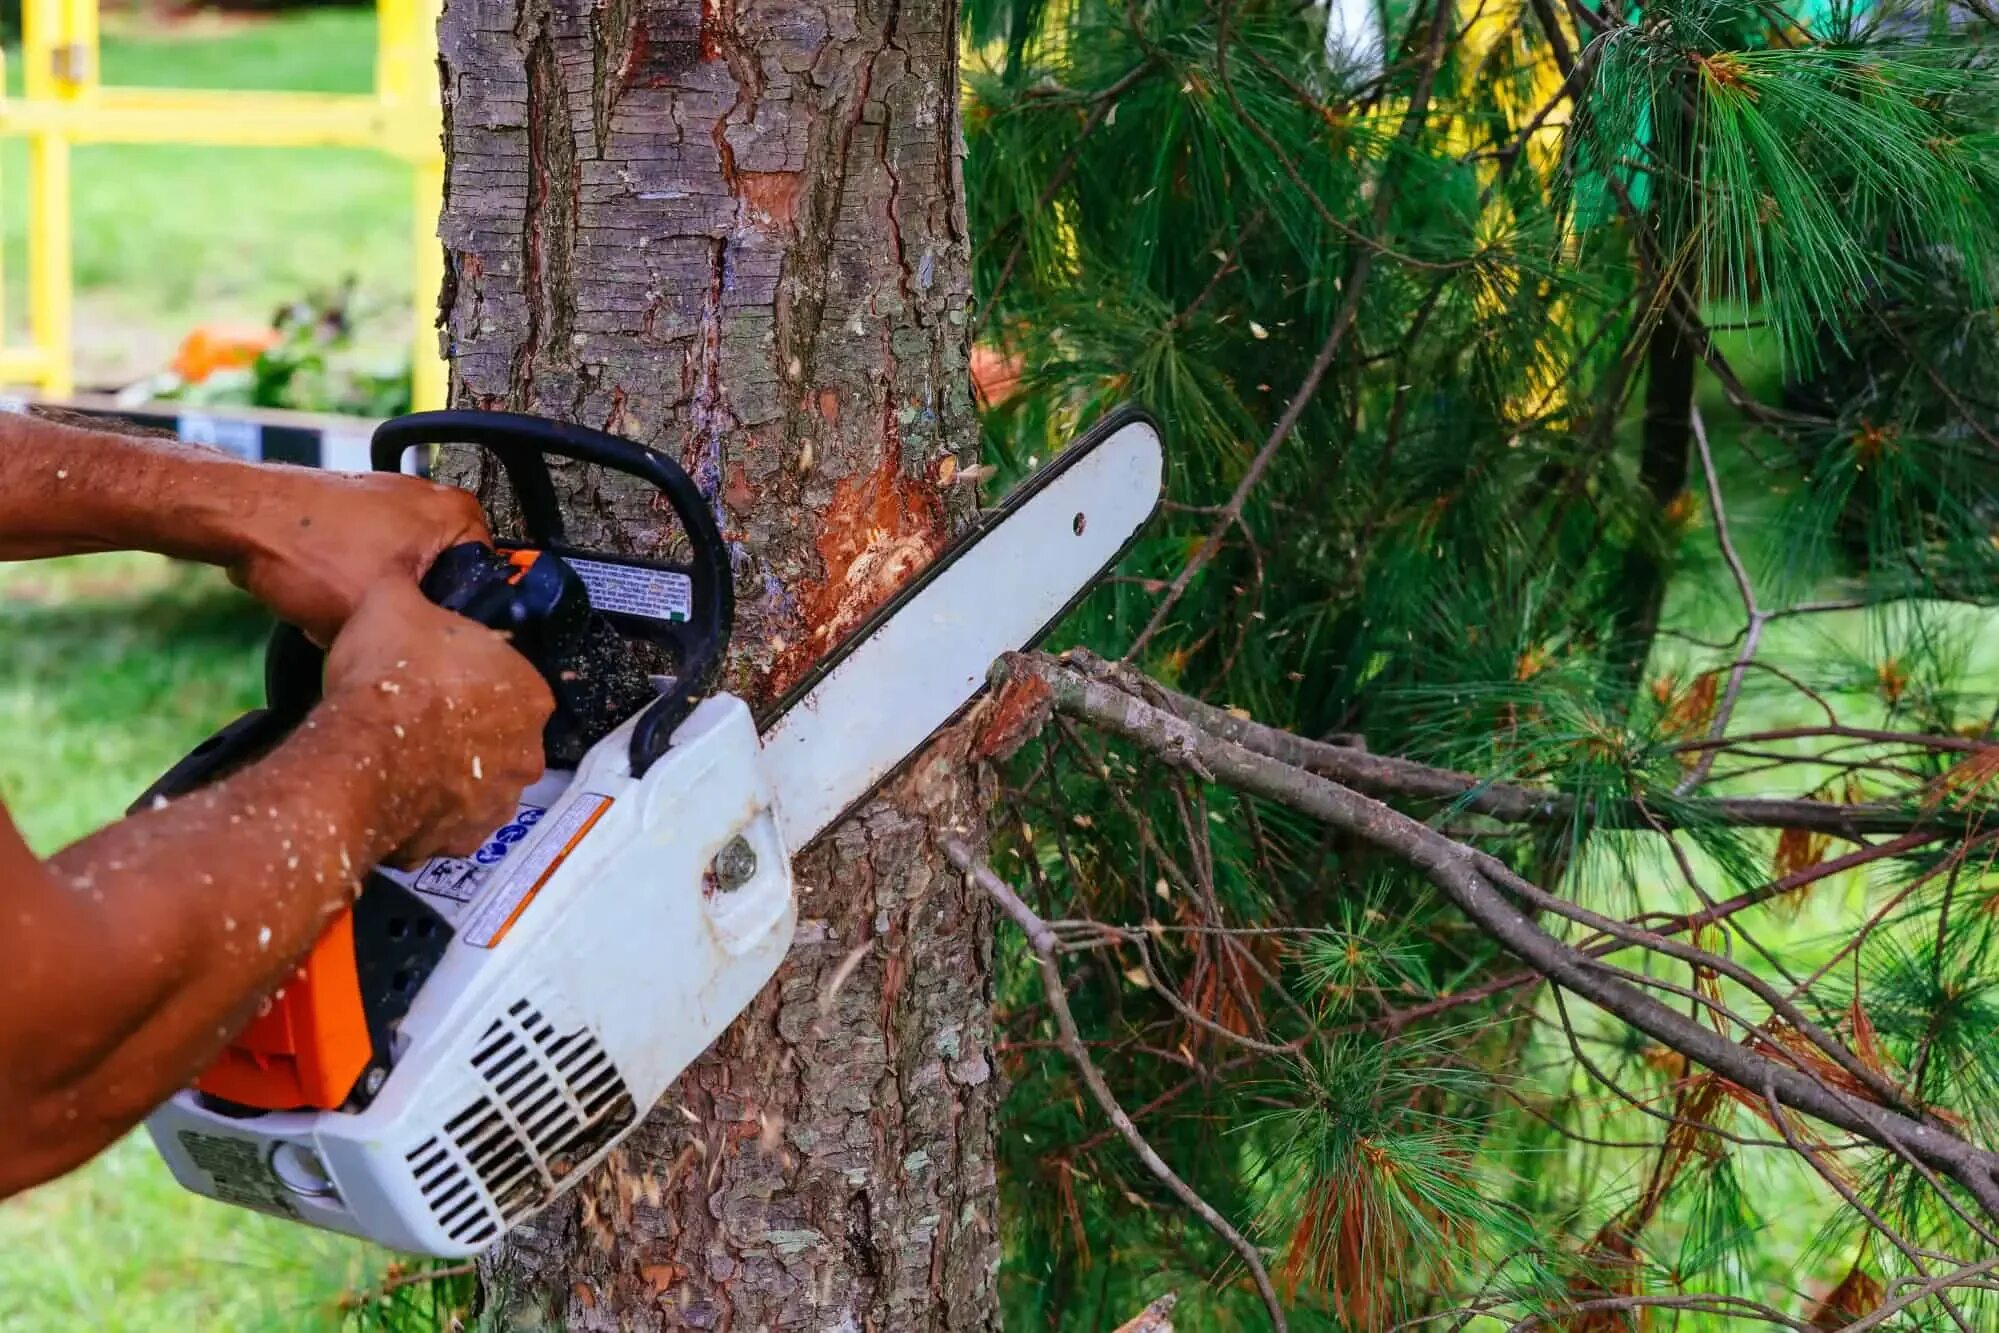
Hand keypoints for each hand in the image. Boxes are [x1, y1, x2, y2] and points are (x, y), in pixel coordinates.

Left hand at [231, 470, 490, 643]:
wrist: (239, 516)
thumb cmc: (303, 548)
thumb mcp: (379, 612)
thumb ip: (418, 636)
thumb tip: (429, 658)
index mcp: (456, 514)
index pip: (487, 584)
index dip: (451, 620)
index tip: (421, 634)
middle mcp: (431, 499)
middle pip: (441, 581)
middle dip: (405, 610)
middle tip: (375, 623)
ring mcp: (391, 499)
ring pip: (402, 575)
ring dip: (375, 599)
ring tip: (341, 607)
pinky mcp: (357, 508)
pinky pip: (371, 560)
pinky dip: (351, 581)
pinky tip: (324, 592)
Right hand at [323, 579, 552, 863]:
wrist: (360, 758)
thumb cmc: (391, 678)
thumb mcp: (395, 603)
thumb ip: (409, 587)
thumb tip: (400, 569)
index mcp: (531, 692)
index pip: (512, 679)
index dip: (472, 675)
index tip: (439, 674)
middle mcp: (528, 751)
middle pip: (501, 731)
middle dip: (466, 725)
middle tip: (420, 713)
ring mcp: (500, 800)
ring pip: (479, 779)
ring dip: (451, 770)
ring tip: (404, 755)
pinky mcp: (465, 839)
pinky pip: (450, 820)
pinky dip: (430, 810)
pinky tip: (398, 791)